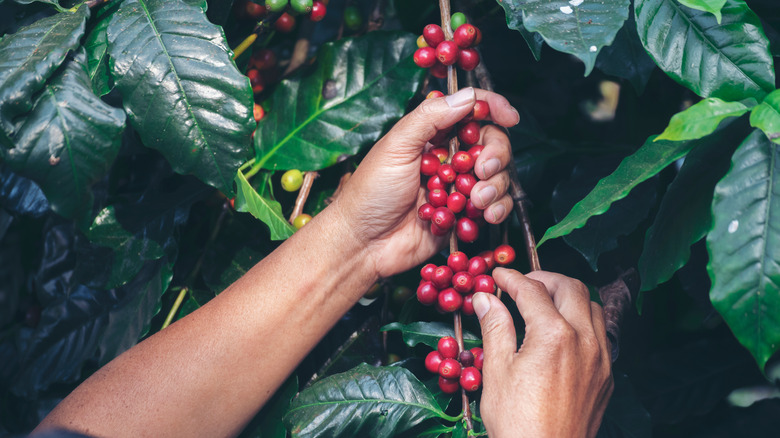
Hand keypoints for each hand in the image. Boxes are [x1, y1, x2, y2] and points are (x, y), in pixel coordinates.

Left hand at [333, 87, 519, 277]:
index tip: (509, 115)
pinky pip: (495, 207)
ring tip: (475, 200)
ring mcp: (459, 187)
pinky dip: (496, 209)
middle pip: (493, 143)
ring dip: (495, 186)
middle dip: (496, 154)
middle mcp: (450, 158)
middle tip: (483, 170)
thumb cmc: (371, 192)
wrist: (364, 242)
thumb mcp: (396, 146)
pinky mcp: (464, 215)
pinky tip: (481, 215)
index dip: (492, 108)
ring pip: (498, 176)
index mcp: (432, 135)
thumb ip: (431, 117)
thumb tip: (467, 95)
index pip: (470, 112)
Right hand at [472, 269, 613, 437]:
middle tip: (523, 284)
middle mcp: (584, 340)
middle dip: (544, 278)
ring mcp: (600, 358)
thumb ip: (494, 327)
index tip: (498, 276)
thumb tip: (486, 299)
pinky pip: (601, 333)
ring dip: (569, 296)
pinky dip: (583, 320)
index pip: (532, 291)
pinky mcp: (606, 376)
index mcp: (553, 335)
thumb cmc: (517, 421)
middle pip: (571, 287)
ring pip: (593, 307)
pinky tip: (563, 332)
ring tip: (545, 303)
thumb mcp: (496, 370)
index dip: (511, 278)